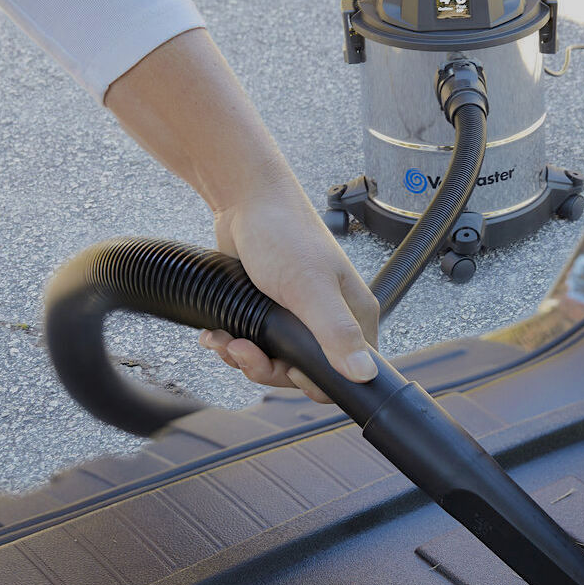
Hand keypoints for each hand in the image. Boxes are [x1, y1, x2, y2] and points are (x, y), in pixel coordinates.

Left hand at [200, 195, 378, 402]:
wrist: (244, 203)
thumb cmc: (283, 233)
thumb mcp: (309, 287)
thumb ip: (337, 333)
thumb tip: (364, 375)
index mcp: (354, 317)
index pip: (347, 375)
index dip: (313, 381)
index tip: (286, 369)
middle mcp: (331, 319)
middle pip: (304, 373)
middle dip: (267, 368)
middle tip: (244, 350)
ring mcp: (300, 318)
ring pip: (276, 362)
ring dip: (244, 357)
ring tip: (226, 339)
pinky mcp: (272, 313)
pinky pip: (256, 346)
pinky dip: (234, 345)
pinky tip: (219, 334)